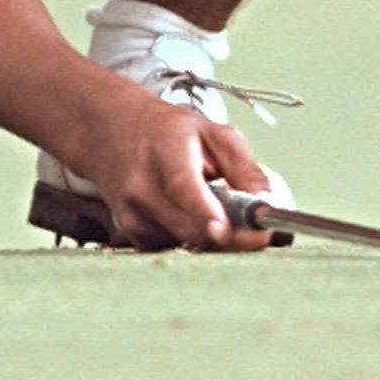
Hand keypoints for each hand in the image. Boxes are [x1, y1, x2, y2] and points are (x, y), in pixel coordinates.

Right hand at [77, 87, 274, 252]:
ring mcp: (133, 214)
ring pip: (187, 243)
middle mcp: (142, 185)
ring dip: (213, 237)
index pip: (181, 186)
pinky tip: (190, 215)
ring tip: (216, 208)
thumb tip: (266, 203)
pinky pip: (175, 248)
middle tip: (259, 233)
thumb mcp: (212, 132)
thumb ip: (243, 166)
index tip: (224, 229)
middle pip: (189, 227)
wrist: (112, 134)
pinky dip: (192, 238)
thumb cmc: (168, 132)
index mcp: (165, 149)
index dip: (203, 211)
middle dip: (231, 237)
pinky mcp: (132, 235)